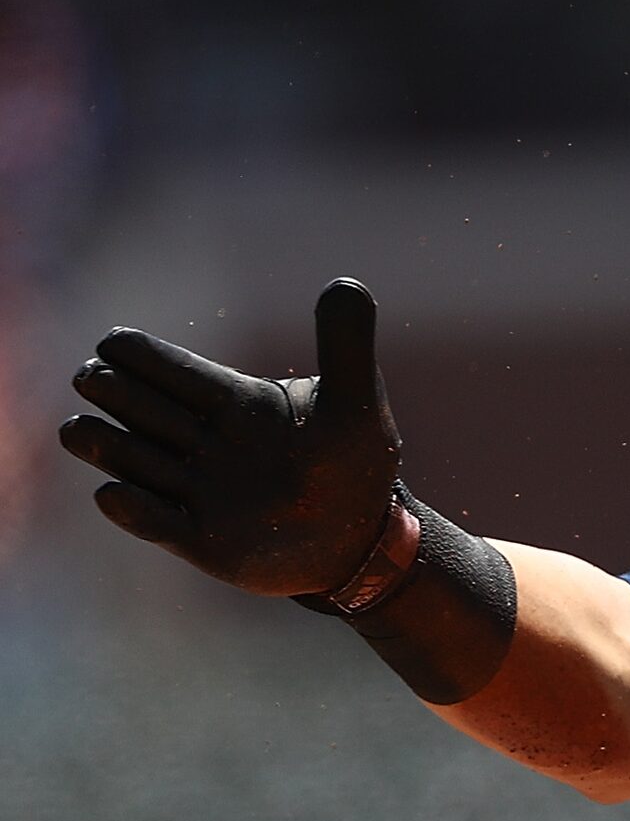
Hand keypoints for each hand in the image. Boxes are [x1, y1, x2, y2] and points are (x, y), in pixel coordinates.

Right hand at [59, 278, 404, 596]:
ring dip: (107, 445)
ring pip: (133, 461)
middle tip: (93, 377)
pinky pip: (155, 522)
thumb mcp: (357, 402)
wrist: (360, 536)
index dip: (141, 356)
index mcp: (232, 401)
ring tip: (78, 429)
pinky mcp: (197, 539)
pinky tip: (113, 494)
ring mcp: (195, 490)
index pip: (174, 370)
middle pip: (142, 408)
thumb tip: (347, 282)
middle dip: (115, 392)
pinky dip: (134, 510)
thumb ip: (347, 345)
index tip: (112, 344)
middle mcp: (202, 441)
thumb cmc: (352, 463)